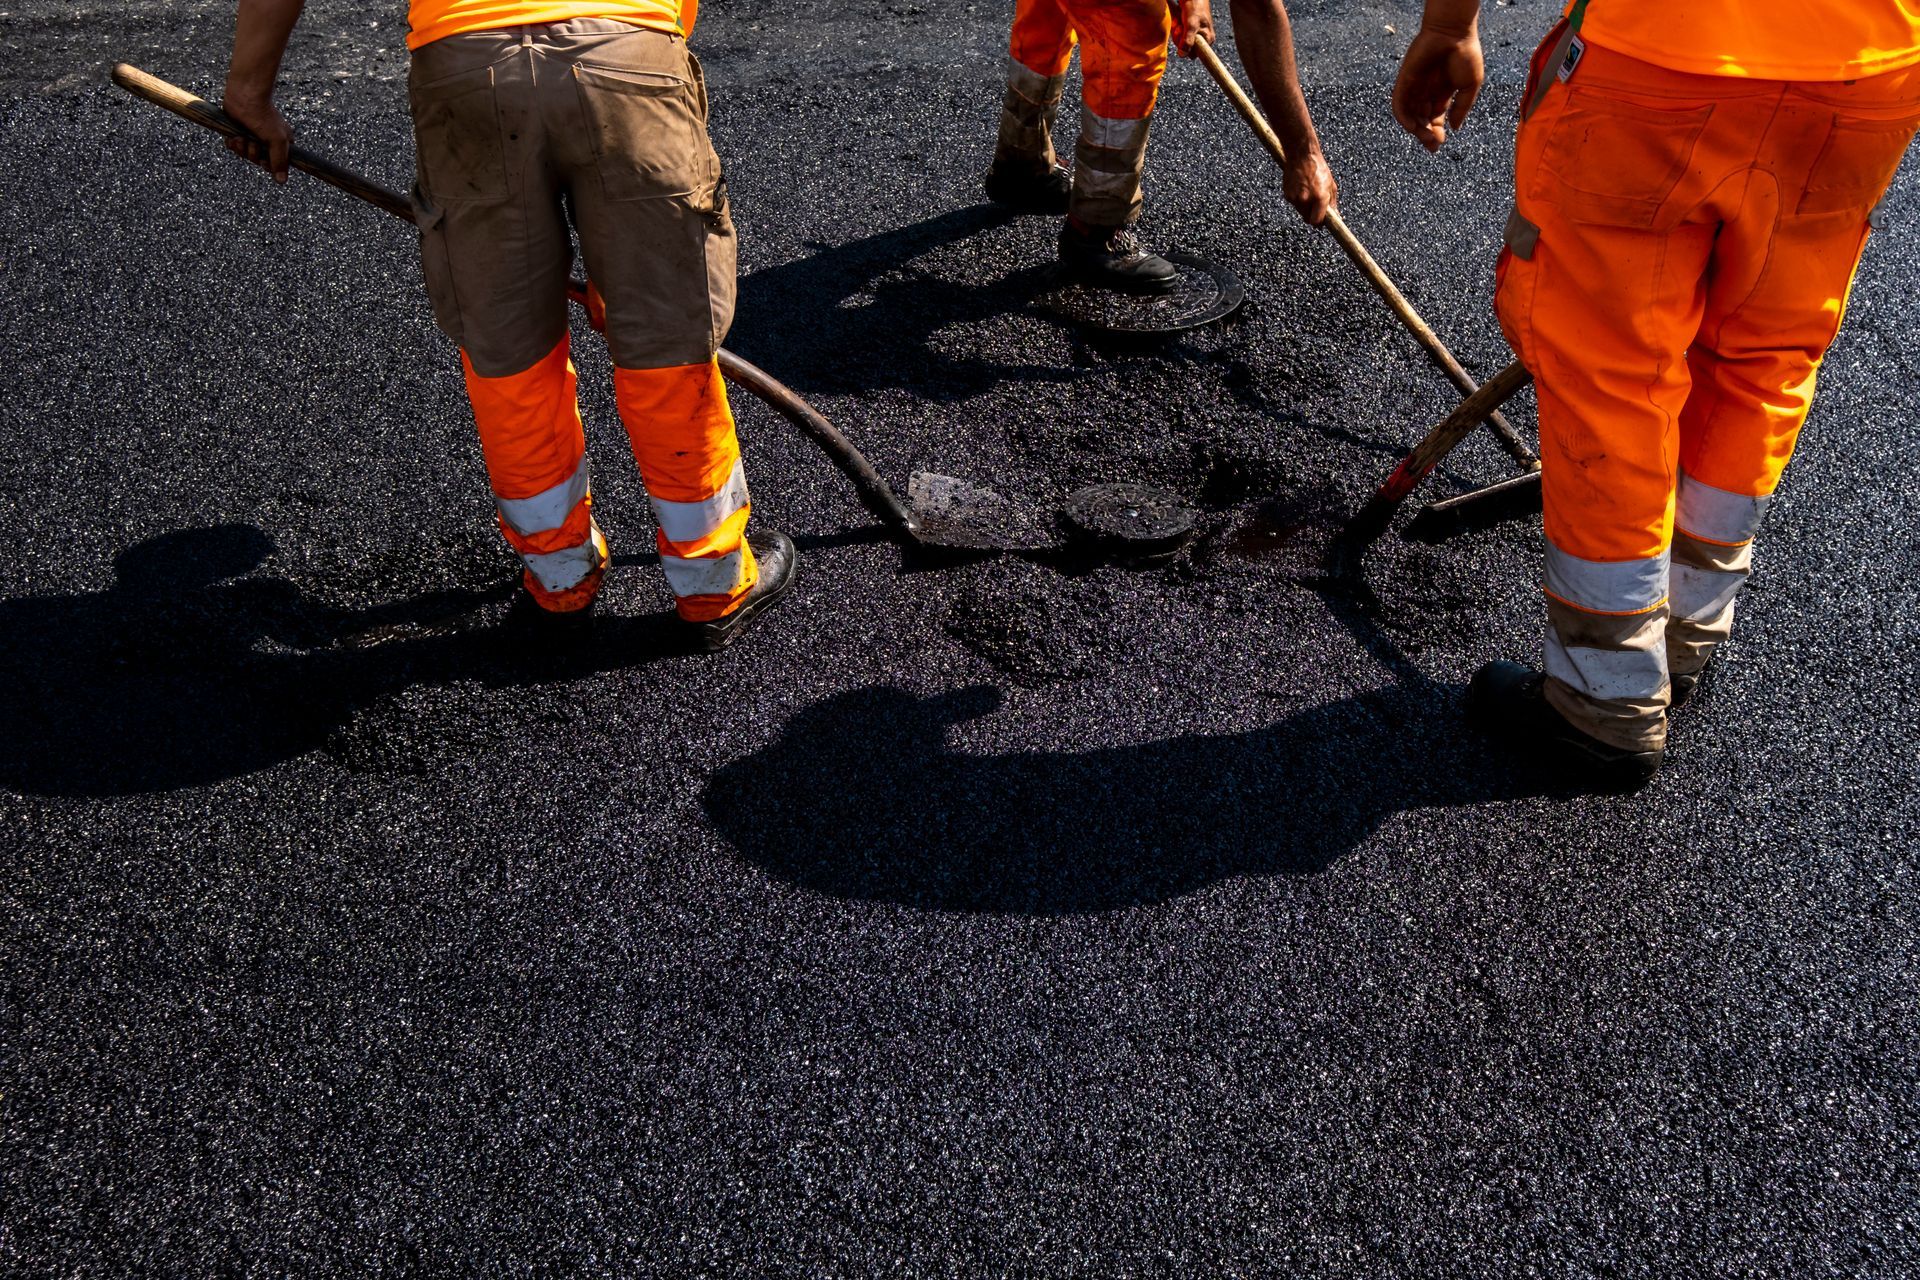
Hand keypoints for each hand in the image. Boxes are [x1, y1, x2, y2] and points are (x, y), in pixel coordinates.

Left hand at [221, 84, 292, 181]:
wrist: (244, 96)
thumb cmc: (264, 117)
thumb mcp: (277, 141)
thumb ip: (280, 162)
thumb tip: (282, 181)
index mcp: (281, 143)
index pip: (276, 164)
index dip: (268, 165)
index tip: (265, 160)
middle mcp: (267, 142)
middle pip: (259, 161)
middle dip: (253, 154)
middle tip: (253, 142)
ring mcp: (251, 137)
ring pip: (245, 155)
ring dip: (242, 148)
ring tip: (242, 137)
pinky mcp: (237, 133)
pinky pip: (234, 148)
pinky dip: (233, 144)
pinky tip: (235, 136)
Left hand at [1174, 0, 1214, 55]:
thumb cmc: (1195, 7)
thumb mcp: (1191, 25)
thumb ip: (1187, 41)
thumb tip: (1183, 55)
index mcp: (1207, 39)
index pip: (1194, 54)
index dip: (1186, 48)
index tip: (1184, 37)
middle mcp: (1202, 38)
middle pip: (1185, 48)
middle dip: (1180, 37)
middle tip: (1181, 26)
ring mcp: (1194, 33)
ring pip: (1180, 41)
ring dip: (1177, 31)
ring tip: (1180, 21)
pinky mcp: (1188, 29)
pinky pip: (1178, 34)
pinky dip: (1176, 27)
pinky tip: (1178, 20)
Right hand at [1284, 148, 1336, 224]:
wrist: (1301, 155)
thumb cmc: (1319, 169)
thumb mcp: (1331, 185)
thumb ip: (1333, 204)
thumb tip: (1336, 218)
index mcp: (1320, 197)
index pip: (1316, 221)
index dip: (1319, 223)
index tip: (1321, 221)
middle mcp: (1306, 199)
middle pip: (1307, 219)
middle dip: (1312, 216)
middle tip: (1315, 206)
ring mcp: (1295, 198)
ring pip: (1300, 212)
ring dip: (1305, 207)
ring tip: (1308, 192)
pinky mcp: (1287, 195)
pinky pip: (1294, 204)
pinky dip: (1297, 200)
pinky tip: (1300, 188)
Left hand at [1392, 24, 1483, 151]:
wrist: (1454, 32)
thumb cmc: (1466, 54)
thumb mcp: (1470, 86)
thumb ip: (1462, 107)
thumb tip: (1455, 128)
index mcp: (1442, 95)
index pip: (1434, 120)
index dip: (1435, 133)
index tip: (1439, 145)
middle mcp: (1426, 93)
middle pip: (1421, 121)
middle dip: (1426, 135)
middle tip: (1433, 146)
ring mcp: (1414, 88)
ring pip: (1410, 115)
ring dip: (1416, 130)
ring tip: (1425, 138)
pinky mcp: (1404, 81)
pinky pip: (1399, 104)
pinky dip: (1403, 117)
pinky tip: (1412, 127)